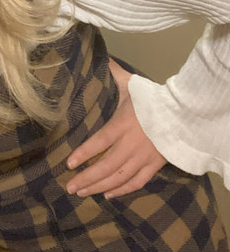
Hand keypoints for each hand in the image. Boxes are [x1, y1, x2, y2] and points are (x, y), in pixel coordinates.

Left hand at [65, 58, 166, 198]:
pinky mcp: (154, 166)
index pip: (100, 142)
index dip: (84, 154)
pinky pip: (137, 182)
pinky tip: (108, 194)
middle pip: (106, 166)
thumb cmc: (151, 98)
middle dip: (86, 178)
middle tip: (69, 186)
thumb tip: (97, 57)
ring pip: (119, 178)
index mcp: (123, 124)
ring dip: (99, 186)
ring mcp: (143, 158)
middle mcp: (132, 145)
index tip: (68, 163)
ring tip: (81, 192)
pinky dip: (122, 190)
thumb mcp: (130, 83)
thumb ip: (112, 72)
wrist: (183, 114)